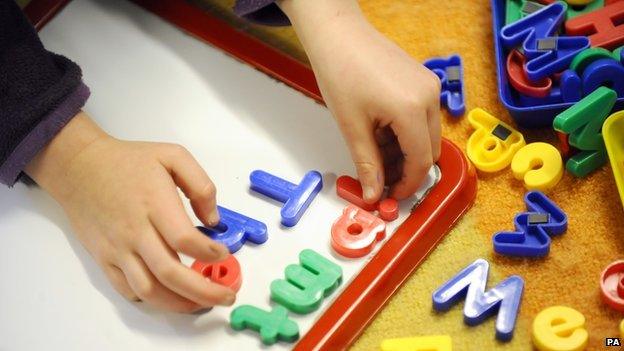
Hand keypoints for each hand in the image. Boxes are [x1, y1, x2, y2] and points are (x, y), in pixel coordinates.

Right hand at [26, 112, 233, 312]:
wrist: (80, 168)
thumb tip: (213, 220)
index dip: (208, 253)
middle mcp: (135, 231)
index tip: (223, 254)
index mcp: (155, 204)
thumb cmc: (129, 161)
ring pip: (149, 290)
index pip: (184, 239)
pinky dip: (152, 300)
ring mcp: (118, 249)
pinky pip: (128, 289)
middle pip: (170, 273)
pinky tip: (170, 296)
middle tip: (226, 296)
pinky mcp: (104, 259)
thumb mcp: (173, 156)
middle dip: (204, 291)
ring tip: (202, 303)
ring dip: (179, 303)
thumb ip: (200, 185)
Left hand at [279, 0, 441, 201]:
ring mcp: (429, 86)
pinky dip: (405, 132)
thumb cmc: (340, 71)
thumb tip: (373, 194)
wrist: (338, 35)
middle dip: (406, 169)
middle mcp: (429, 96)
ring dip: (405, 151)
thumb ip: (367, 164)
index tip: (391, 195)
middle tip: (380, 178)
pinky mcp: (423, 80)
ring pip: (426, 135)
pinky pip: (422, 116)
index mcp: (411, 109)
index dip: (406, 185)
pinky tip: (380, 131)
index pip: (420, 161)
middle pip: (429, 150)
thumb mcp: (351, 126)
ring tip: (374, 151)